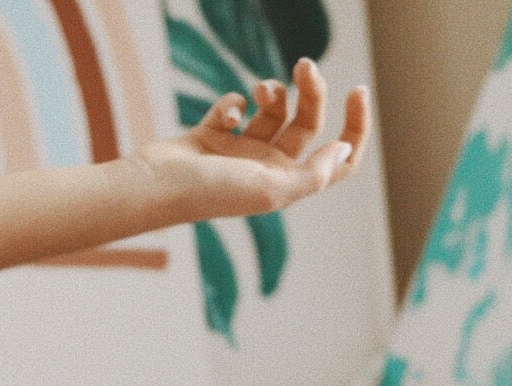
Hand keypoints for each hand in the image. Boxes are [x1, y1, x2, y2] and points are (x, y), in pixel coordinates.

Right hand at [137, 58, 368, 220]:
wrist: (154, 186)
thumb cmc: (211, 193)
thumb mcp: (271, 190)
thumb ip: (313, 174)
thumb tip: (343, 149)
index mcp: (286, 185)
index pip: (336, 160)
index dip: (355, 128)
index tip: (356, 92)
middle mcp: (266, 168)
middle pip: (306, 122)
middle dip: (311, 91)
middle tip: (305, 65)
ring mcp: (239, 151)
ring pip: (273, 109)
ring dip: (273, 91)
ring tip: (260, 90)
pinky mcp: (212, 134)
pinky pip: (235, 106)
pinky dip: (234, 102)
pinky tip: (224, 115)